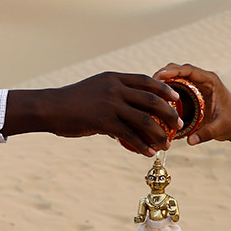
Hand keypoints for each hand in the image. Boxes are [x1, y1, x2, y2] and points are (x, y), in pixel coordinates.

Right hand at [5, 72, 180, 155]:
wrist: (51, 108)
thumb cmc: (72, 101)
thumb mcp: (96, 90)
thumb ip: (114, 97)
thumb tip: (129, 113)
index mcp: (114, 78)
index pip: (145, 80)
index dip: (164, 89)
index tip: (176, 98)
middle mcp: (114, 88)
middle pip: (151, 100)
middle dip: (169, 113)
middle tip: (179, 124)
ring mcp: (110, 105)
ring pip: (144, 120)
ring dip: (159, 133)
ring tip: (166, 144)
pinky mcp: (103, 121)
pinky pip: (129, 136)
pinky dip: (142, 145)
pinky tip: (148, 153)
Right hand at [153, 63, 230, 144]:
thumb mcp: (221, 128)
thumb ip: (206, 133)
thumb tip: (190, 141)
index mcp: (210, 80)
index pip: (189, 70)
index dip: (173, 71)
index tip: (159, 76)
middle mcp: (201, 79)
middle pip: (177, 70)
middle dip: (162, 75)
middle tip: (148, 86)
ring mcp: (194, 85)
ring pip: (174, 78)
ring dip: (161, 83)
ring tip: (146, 93)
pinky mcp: (190, 93)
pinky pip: (174, 88)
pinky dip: (164, 92)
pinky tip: (153, 101)